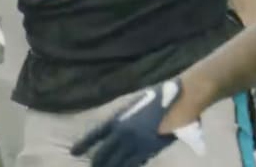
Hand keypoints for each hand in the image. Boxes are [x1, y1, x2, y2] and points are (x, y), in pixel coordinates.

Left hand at [71, 79, 205, 166]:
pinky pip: (133, 164)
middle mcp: (123, 131)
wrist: (181, 98)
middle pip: (103, 154)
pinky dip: (128, 166)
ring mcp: (134, 142)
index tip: (73, 152)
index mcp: (119, 118)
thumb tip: (123, 133)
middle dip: (97, 163)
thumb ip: (130, 120)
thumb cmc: (163, 96)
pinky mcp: (148, 150)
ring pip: (116, 162)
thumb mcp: (139, 104)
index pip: (95, 134)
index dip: (83, 144)